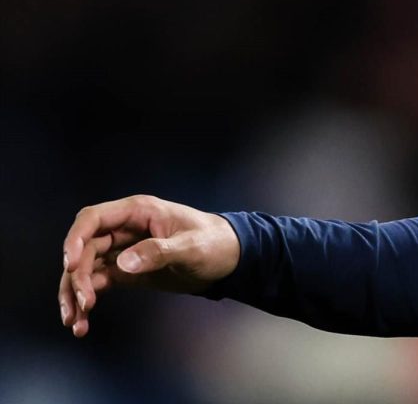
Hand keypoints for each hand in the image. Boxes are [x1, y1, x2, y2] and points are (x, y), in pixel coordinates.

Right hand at [59, 194, 239, 337]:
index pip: (93, 219)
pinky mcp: (125, 271)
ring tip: (75, 323)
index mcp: (138, 212)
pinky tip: (83, 323)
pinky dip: (86, 301)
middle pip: (84, 249)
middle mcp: (124, 229)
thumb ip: (159, 252)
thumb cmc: (215, 243)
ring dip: (75, 294)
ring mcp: (122, 250)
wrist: (230, 259)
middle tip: (82, 304)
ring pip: (85, 269)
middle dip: (75, 277)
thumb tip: (122, 263)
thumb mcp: (192, 247)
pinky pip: (96, 283)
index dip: (75, 239)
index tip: (69, 266)